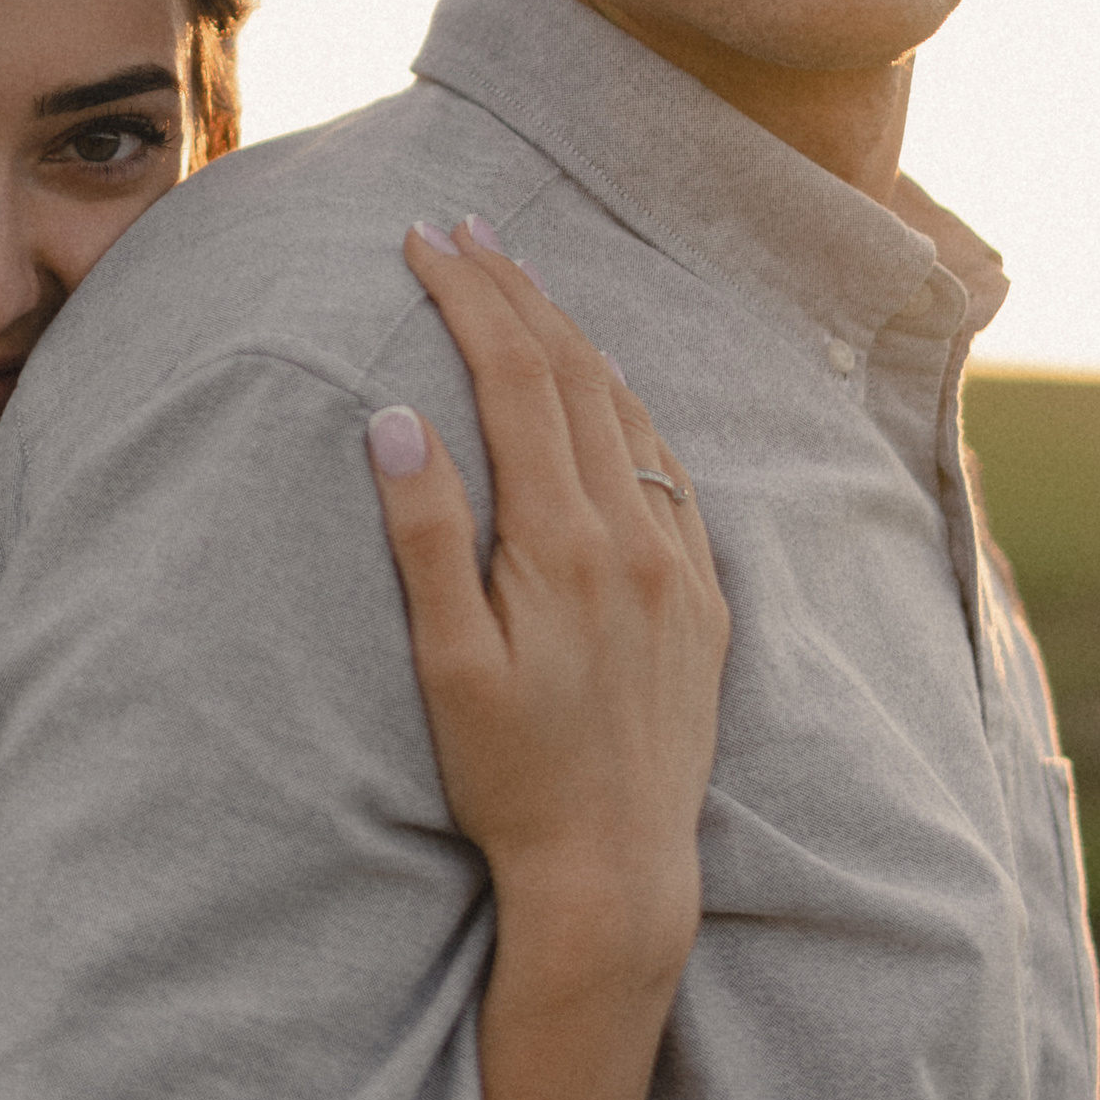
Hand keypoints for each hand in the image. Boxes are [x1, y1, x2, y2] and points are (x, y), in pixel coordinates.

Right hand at [365, 217, 728, 993]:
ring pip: (627, 412)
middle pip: (574, 374)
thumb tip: (395, 417)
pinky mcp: (704, 597)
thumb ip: (426, 536)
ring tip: (522, 285)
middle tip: (464, 226)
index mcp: (567, 540)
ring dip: (571, 337)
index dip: (470, 299)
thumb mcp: (448, 665)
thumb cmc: (513, 779)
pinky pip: (669, 469)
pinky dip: (625, 408)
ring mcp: (682, 563)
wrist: (620, 873)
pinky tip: (603, 391)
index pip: (516, 379)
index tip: (423, 240)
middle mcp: (637, 535)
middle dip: (516, 291)